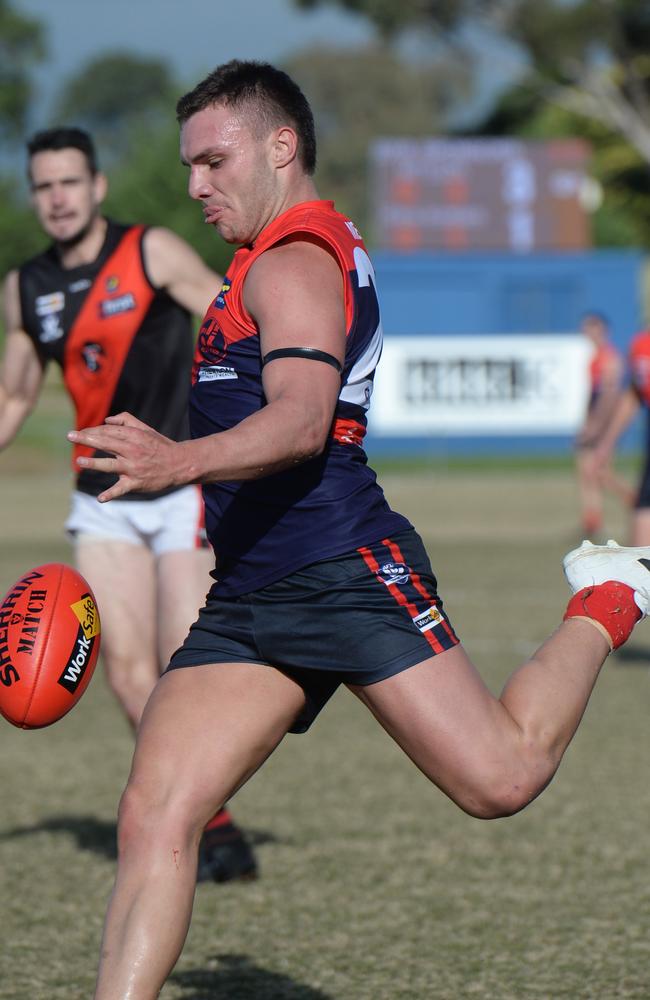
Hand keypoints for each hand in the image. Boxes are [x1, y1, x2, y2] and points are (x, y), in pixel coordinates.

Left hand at [67, 412, 183, 501]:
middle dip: (86, 439)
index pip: (108, 432)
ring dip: (94, 464)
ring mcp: (134, 468)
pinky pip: (121, 489)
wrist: (180, 464)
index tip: (79, 433)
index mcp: (133, 436)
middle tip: (70, 436)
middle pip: (105, 443)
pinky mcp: (136, 483)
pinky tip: (100, 499)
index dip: (92, 431)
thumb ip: (126, 421)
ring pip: (110, 465)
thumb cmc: (160, 446)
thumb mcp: (145, 429)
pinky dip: (111, 495)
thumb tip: (106, 421)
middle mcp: (132, 451)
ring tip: (79, 462)